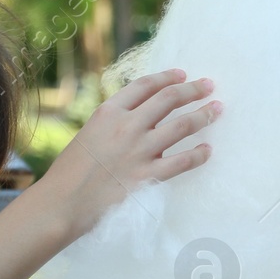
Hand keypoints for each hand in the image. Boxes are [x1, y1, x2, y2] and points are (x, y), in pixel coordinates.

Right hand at [40, 69, 220, 240]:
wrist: (62, 204)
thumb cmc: (69, 173)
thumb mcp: (88, 135)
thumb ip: (113, 124)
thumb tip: (139, 117)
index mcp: (108, 112)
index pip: (144, 85)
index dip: (167, 77)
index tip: (182, 74)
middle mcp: (127, 126)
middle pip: (169, 99)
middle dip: (193, 89)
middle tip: (209, 85)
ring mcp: (140, 151)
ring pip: (182, 125)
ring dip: (203, 115)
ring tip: (217, 109)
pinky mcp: (148, 176)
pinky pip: (183, 161)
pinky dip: (199, 154)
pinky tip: (207, 150)